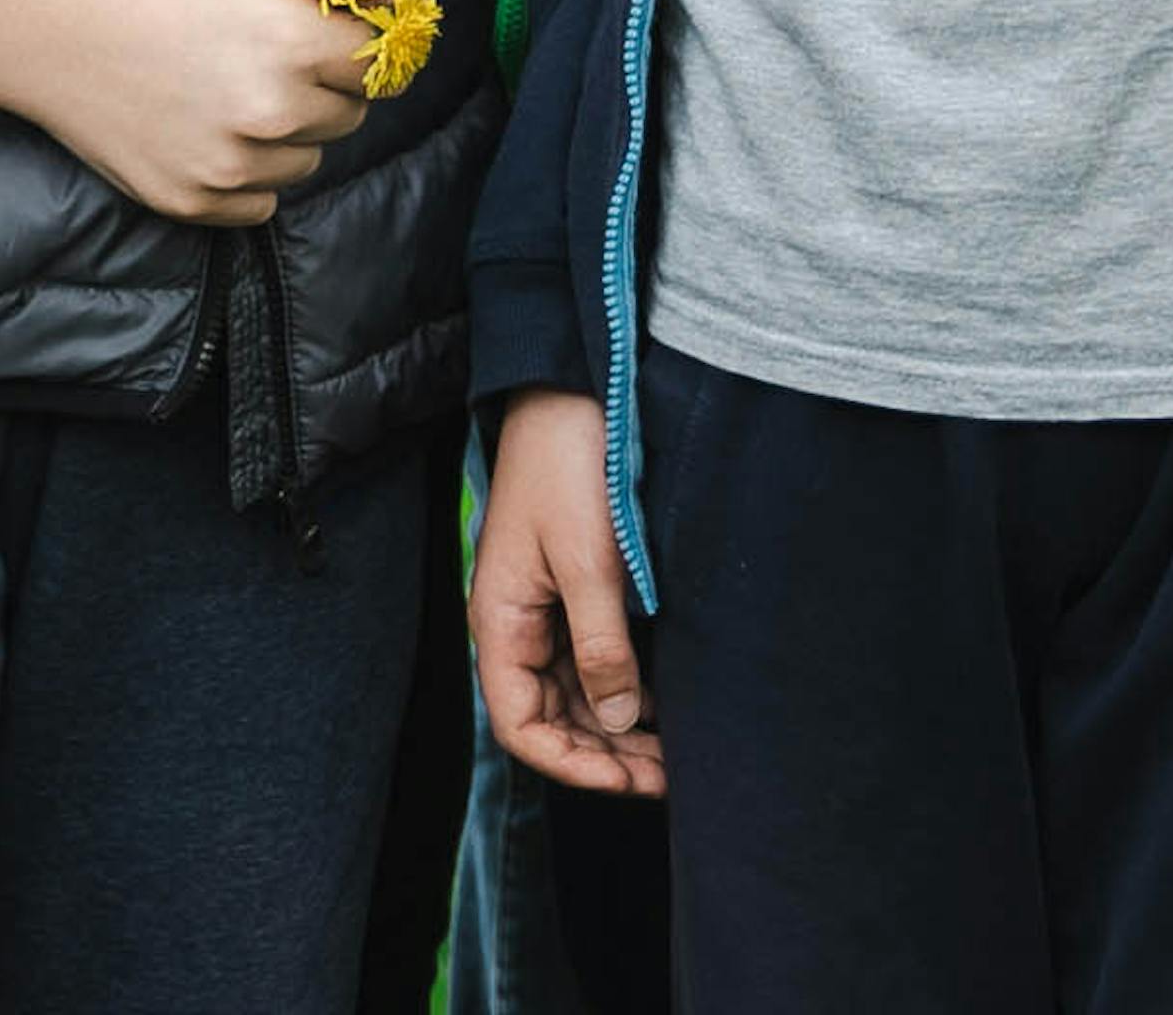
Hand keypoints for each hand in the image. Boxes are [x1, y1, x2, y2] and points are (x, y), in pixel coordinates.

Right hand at [0, 0, 384, 222]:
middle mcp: (270, 112)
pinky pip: (261, 203)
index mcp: (293, 41)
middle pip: (350, 113)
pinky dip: (246, 173)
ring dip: (285, 131)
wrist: (34, 17)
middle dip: (322, 83)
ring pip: (306, 160)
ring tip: (221, 84)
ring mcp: (228, 167)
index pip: (380, 60)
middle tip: (259, 48)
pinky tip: (199, 125)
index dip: (355, 39)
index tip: (325, 27)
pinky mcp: (190, 203)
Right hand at [465, 392, 660, 795]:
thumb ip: (602, 648)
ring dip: (616, 729)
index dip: (573, 765)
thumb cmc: (570, 468)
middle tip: (669, 776)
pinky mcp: (574, 589)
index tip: (633, 781)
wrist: (575, 390)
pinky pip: (590, 660)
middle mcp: (516, 625)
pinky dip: (622, 689)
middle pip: (549, 720)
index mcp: (499, 623)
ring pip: (573, 695)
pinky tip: (662, 702)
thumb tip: (614, 725)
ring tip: (673, 752)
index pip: (522, 727)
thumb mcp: (590, 563)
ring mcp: (544, 609)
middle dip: (603, 755)